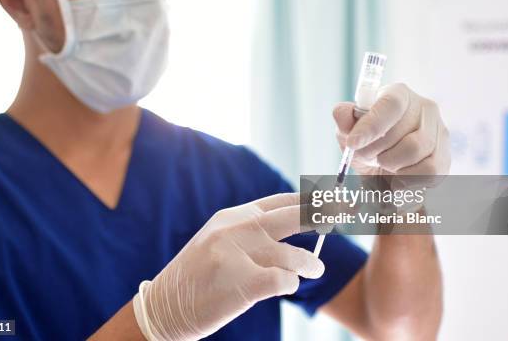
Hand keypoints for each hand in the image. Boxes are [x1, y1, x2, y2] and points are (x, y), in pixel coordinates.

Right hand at [133, 193, 323, 340]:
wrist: (164, 307)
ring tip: (317, 270)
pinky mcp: (240, 283)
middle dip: (322, 213)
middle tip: (344, 213)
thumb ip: (251, 229)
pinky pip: (284, 280)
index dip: (309, 200)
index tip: (332, 199)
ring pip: (292, 254)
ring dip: (310, 264)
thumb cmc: (199, 276)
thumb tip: (296, 219)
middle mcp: (235, 229)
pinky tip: (287, 286)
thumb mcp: (219, 240)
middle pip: (292, 215)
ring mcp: (236, 255)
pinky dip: (291, 284)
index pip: (279, 201)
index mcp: (232, 217)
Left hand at [333, 83, 450, 175]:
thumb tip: (341, 112)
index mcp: (399, 94)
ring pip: (414, 151)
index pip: (390, 105)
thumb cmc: (366, 141)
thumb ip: (343, 119)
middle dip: (374, 150)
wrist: (383, 166)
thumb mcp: (348, 130)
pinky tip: (396, 176)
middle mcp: (424, 107)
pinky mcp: (445, 155)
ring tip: (382, 162)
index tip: (352, 143)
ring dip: (390, 164)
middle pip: (399, 132)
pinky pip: (429, 171)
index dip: (371, 126)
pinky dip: (408, 179)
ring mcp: (439, 130)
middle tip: (364, 155)